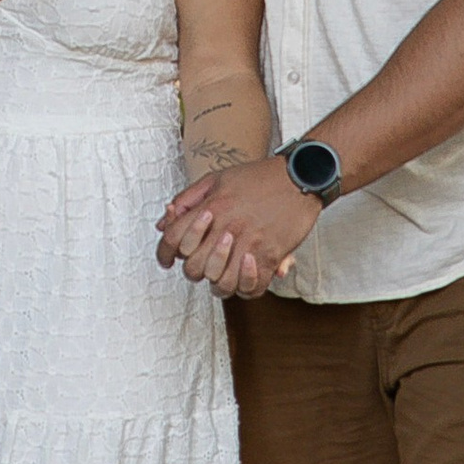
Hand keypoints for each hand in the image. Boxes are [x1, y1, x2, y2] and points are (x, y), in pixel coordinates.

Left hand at [155, 155, 313, 298]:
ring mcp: (249, 244)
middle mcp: (227, 228)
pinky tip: (245, 274)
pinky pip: (252, 287)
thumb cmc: (259, 177)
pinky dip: (246, 287)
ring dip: (219, 282)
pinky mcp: (271, 256)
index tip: (167, 260)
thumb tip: (164, 222)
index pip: (173, 239)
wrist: (299, 176)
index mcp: (212, 208)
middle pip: (194, 268)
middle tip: (201, 263)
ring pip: (221, 283)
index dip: (164, 253)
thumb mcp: (216, 179)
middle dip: (193, 270)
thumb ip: (187, 200)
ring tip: (223, 272)